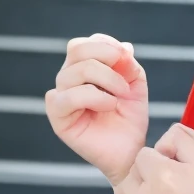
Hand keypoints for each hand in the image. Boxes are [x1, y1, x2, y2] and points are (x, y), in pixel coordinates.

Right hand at [45, 34, 148, 186]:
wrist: (131, 150)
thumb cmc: (129, 118)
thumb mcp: (135, 83)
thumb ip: (127, 63)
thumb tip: (123, 47)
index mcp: (82, 68)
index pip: (85, 43)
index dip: (107, 45)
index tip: (128, 59)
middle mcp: (68, 79)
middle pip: (76, 49)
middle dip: (107, 57)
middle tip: (126, 77)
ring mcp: (60, 97)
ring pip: (75, 72)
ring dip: (107, 80)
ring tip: (121, 96)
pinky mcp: (58, 117)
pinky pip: (68, 97)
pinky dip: (95, 97)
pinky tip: (110, 106)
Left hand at [114, 123, 193, 193]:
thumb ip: (186, 139)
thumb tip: (170, 135)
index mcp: (160, 174)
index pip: (146, 152)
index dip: (163, 157)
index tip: (178, 169)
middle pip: (133, 168)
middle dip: (149, 171)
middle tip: (172, 182)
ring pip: (125, 187)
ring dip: (139, 187)